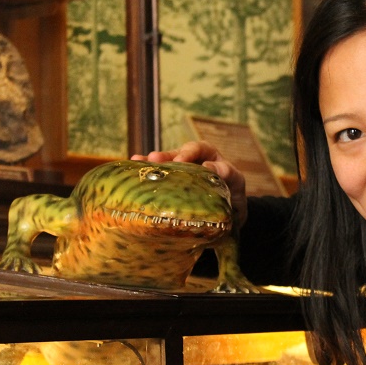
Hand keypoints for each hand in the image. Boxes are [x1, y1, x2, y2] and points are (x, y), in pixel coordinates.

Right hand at [132, 141, 247, 228]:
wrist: (230, 215)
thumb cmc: (233, 195)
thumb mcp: (236, 182)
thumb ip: (227, 172)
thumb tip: (208, 166)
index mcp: (208, 155)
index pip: (197, 148)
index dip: (188, 152)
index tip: (181, 160)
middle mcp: (190, 161)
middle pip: (175, 155)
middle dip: (164, 157)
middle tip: (154, 159)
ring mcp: (178, 173)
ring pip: (162, 166)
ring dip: (150, 164)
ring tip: (137, 162)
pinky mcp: (170, 186)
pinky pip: (157, 178)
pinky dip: (145, 175)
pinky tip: (130, 174)